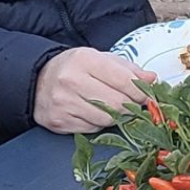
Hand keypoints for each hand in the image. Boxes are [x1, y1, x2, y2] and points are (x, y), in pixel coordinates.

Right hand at [35, 47, 154, 132]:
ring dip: (116, 117)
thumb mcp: (100, 59)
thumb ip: (127, 69)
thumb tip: (152, 79)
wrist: (37, 80)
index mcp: (84, 59)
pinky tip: (95, 114)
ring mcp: (63, 103)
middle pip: (117, 103)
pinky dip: (98, 124)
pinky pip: (91, 129)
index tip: (147, 96)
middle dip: (131, 106)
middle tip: (133, 105)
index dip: (141, 91)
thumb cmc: (74, 68)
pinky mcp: (59, 121)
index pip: (124, 80)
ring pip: (106, 120)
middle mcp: (71, 81)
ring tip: (114, 108)